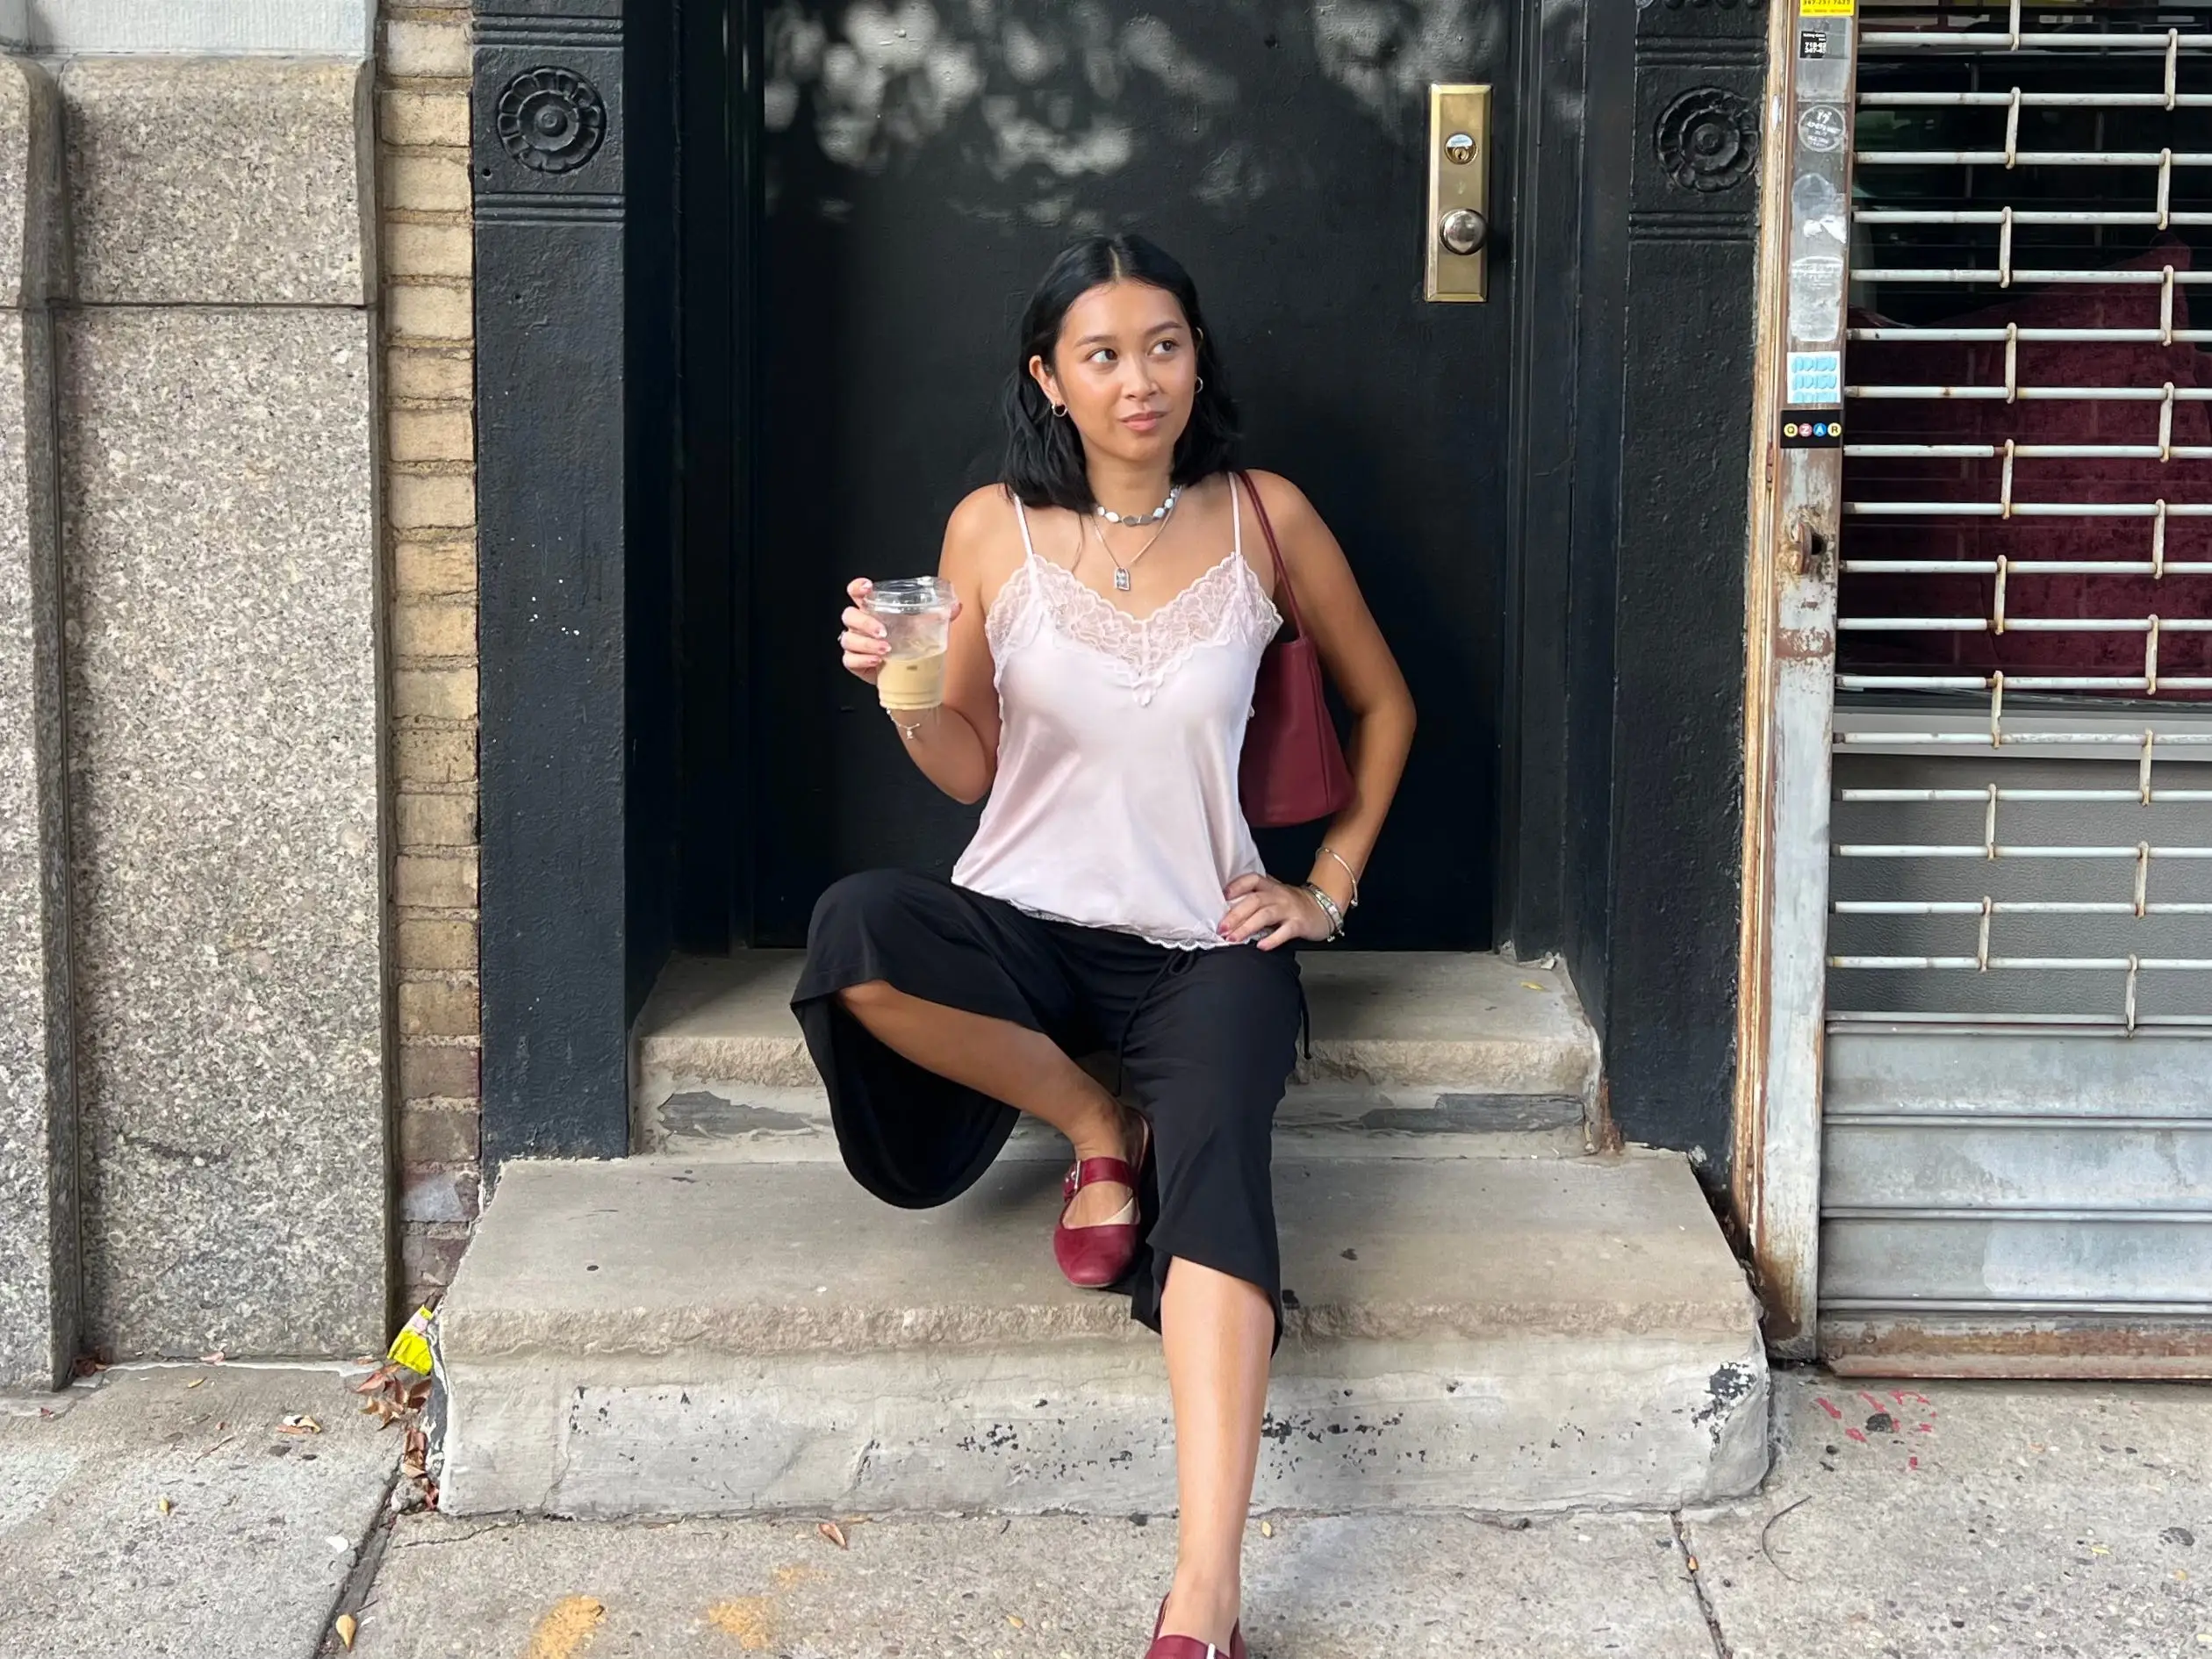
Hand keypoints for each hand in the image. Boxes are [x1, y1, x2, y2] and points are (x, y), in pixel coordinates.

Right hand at [839, 577, 963, 685]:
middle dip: (865, 622)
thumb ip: (938, 615)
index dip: (858, 587)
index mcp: (873, 610)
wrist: (907, 674)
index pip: (857, 593)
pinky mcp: (855, 663)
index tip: (867, 588)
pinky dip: (862, 660)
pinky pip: (849, 659)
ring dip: (866, 643)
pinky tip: (877, 661)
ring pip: (848, 639)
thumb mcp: (924, 628)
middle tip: (884, 631)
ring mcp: (855, 644)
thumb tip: (956, 606)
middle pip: (849, 615)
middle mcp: (860, 625)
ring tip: (886, 649)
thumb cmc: (910, 644)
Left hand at [1219, 873, 1333, 949]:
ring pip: (1265, 915)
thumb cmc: (1293, 905)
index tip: (1223, 897)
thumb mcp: (1275, 896)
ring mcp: (1289, 909)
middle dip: (1235, 915)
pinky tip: (1261, 946)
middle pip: (1254, 901)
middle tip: (1222, 928)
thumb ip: (1255, 900)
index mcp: (1270, 887)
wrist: (1323, 909)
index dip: (1236, 886)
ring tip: (1233, 938)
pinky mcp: (1299, 924)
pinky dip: (1272, 939)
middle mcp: (1278, 895)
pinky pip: (1284, 931)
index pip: (1252, 880)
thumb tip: (1228, 913)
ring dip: (1247, 927)